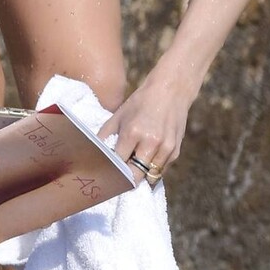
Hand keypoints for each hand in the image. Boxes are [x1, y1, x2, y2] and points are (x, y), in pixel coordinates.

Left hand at [97, 68, 190, 184]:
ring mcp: (165, 149)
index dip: (111, 170)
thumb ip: (105, 136)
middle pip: (135, 176)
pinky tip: (147, 158)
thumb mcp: (119, 115)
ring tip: (134, 166)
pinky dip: (152, 169)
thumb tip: (93, 155)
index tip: (105, 174)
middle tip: (119, 177)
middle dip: (126, 178)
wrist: (171, 91)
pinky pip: (161, 170)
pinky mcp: (175, 151)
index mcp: (132, 133)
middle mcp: (150, 143)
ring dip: (141, 175)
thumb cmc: (140, 102)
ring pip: (150, 177)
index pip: (118, 164)